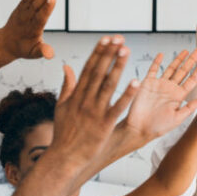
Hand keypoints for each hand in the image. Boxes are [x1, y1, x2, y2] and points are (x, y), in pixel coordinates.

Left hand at [0, 0, 56, 59]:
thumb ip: (42, 51)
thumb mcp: (33, 53)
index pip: (40, 18)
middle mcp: (27, 19)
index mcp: (32, 30)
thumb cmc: (23, 48)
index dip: (46, 8)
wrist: (6, 42)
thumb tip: (50, 54)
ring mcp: (23, 11)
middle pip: (36, 5)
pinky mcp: (22, 6)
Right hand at [50, 36, 138, 165]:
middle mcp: (84, 100)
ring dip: (117, 67)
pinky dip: (126, 95)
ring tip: (126, 51)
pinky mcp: (104, 125)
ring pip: (108, 85)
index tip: (106, 38)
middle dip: (109, 54)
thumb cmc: (63, 133)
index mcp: (75, 95)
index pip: (88, 68)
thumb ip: (66, 86)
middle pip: (98, 72)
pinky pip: (118, 107)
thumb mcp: (61, 106)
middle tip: (119, 38)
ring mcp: (94, 112)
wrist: (65, 157)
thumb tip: (66, 66)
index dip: (98, 52)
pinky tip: (136, 82)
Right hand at [122, 49, 196, 142]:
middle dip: (192, 61)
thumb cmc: (158, 127)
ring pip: (171, 68)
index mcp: (179, 96)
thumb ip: (189, 108)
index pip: (192, 80)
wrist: (139, 128)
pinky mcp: (147, 84)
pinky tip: (161, 54)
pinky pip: (153, 70)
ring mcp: (159, 85)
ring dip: (178, 59)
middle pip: (184, 71)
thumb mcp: (177, 119)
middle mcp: (170, 89)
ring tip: (186, 50)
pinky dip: (157, 62)